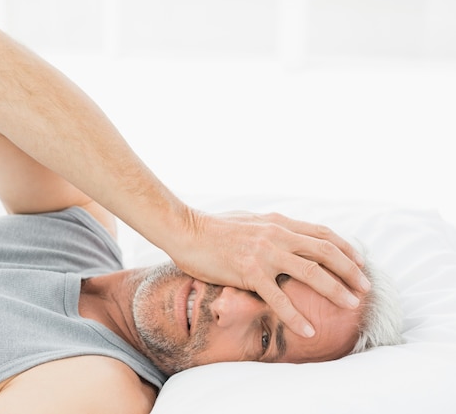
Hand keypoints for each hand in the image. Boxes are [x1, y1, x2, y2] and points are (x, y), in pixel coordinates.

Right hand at [168, 209, 370, 337]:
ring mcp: (264, 253)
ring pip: (311, 272)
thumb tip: (286, 235)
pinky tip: (308, 330)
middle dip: (351, 270)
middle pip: (325, 252)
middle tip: (365, 288)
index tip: (360, 263)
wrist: (186, 230)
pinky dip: (296, 316)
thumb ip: (272, 229)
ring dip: (335, 290)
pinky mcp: (249, 271)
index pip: (322, 234)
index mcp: (278, 223)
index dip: (346, 249)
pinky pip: (278, 298)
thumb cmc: (214, 227)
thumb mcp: (251, 221)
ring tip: (351, 305)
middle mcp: (277, 235)